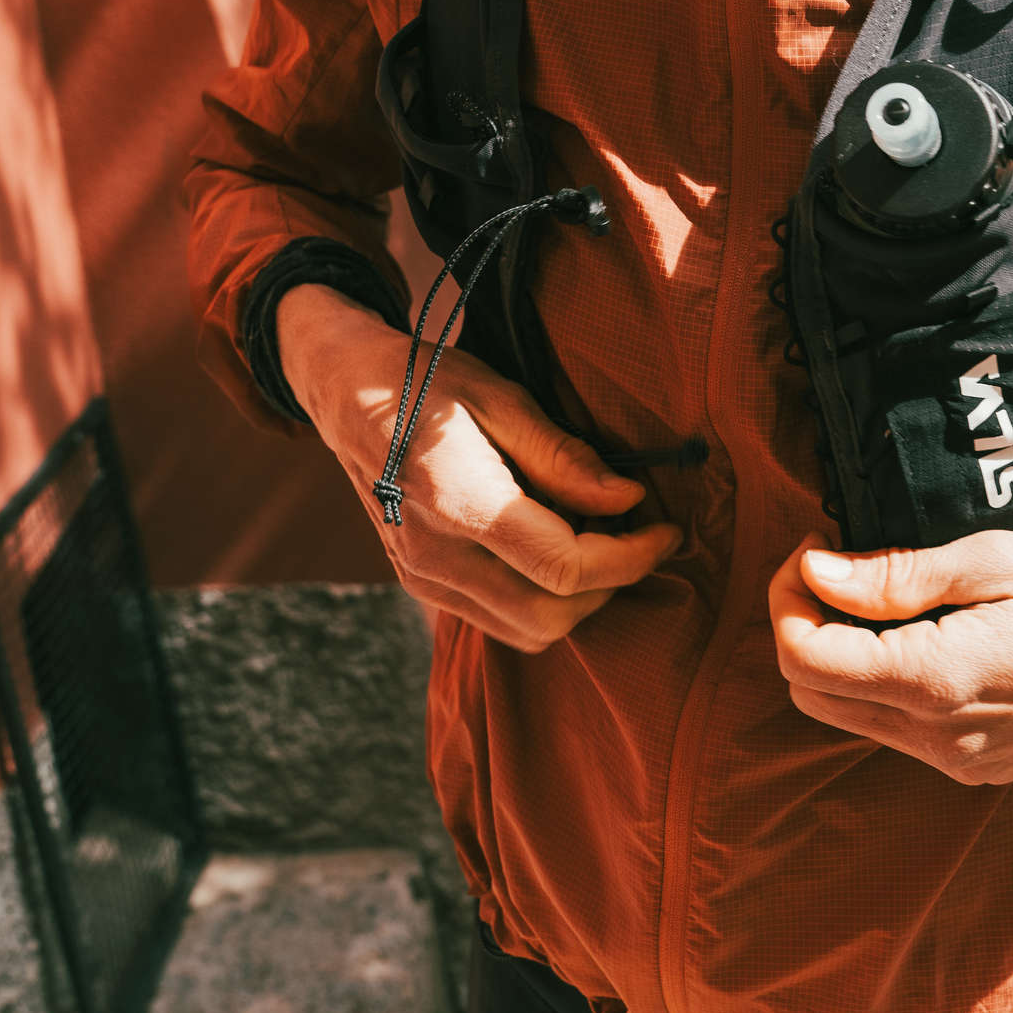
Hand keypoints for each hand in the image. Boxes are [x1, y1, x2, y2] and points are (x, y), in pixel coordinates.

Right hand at [278, 285, 682, 652]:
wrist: (345, 394)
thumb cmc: (426, 382)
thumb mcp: (501, 396)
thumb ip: (564, 456)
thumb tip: (629, 499)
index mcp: (457, 502)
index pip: (564, 568)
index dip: (630, 557)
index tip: (666, 528)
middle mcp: (434, 556)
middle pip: (550, 617)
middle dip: (610, 584)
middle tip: (636, 533)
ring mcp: (421, 577)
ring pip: (526, 631)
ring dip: (577, 598)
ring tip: (595, 535)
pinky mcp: (419, 583)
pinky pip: (497, 619)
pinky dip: (541, 597)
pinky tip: (552, 543)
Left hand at [768, 527, 1012, 783]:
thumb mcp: (992, 557)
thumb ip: (896, 576)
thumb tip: (815, 574)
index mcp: (939, 682)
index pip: (804, 658)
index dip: (787, 597)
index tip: (813, 547)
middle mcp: (941, 739)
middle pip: (811, 694)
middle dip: (802, 626)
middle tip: (834, 564)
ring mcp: (960, 762)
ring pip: (848, 715)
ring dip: (838, 655)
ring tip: (878, 592)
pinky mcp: (978, 766)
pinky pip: (895, 728)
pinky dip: (880, 680)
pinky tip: (916, 631)